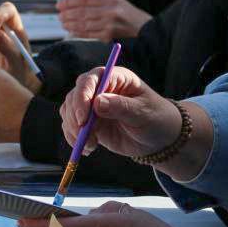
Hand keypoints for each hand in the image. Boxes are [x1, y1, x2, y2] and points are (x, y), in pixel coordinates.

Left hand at [57, 0, 151, 39]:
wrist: (145, 29)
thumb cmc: (129, 14)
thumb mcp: (117, 1)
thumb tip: (78, 0)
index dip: (70, 2)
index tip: (60, 4)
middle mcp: (111, 11)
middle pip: (83, 12)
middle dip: (68, 13)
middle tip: (59, 14)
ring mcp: (110, 24)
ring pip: (84, 24)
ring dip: (70, 24)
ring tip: (62, 22)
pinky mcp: (109, 35)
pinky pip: (89, 34)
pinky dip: (78, 32)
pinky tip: (71, 30)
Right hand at [60, 65, 180, 157]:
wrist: (158, 138)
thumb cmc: (156, 119)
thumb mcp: (143, 113)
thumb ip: (121, 107)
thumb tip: (97, 102)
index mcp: (116, 78)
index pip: (92, 79)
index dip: (83, 96)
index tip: (83, 118)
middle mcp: (100, 88)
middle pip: (75, 95)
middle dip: (75, 116)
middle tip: (84, 136)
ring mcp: (92, 104)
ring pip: (69, 111)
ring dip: (73, 129)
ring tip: (91, 145)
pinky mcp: (88, 121)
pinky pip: (71, 126)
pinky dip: (74, 138)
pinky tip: (88, 149)